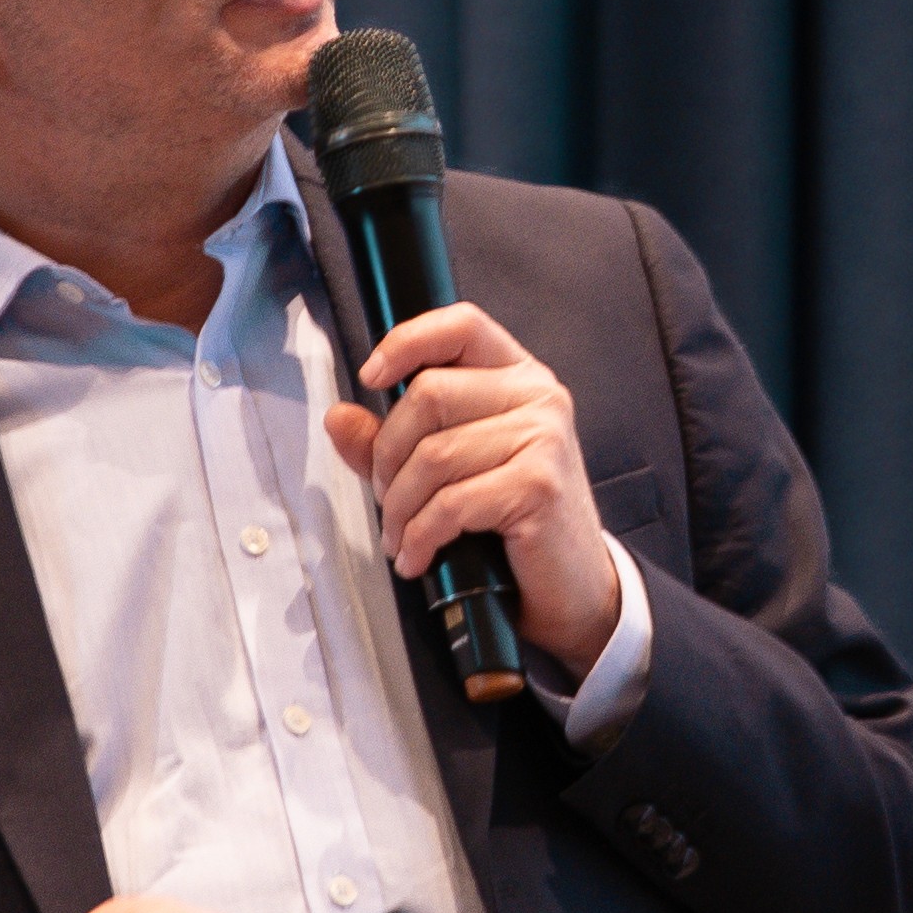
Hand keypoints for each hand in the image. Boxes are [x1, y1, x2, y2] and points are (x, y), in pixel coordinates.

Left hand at [327, 303, 623, 671]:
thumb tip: (340, 418)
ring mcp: (543, 438)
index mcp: (518, 377)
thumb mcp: (449, 471)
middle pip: (429, 395)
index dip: (408, 341)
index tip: (371, 376)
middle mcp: (538, 396)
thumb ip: (393, 441)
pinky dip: (420, 537)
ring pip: (432, 456)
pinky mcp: (538, 485)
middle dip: (387, 455)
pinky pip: (450, 503)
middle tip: (386, 498)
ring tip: (400, 536)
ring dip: (399, 508)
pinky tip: (417, 556)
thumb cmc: (516, 523)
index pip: (462, 326)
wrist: (572, 587)